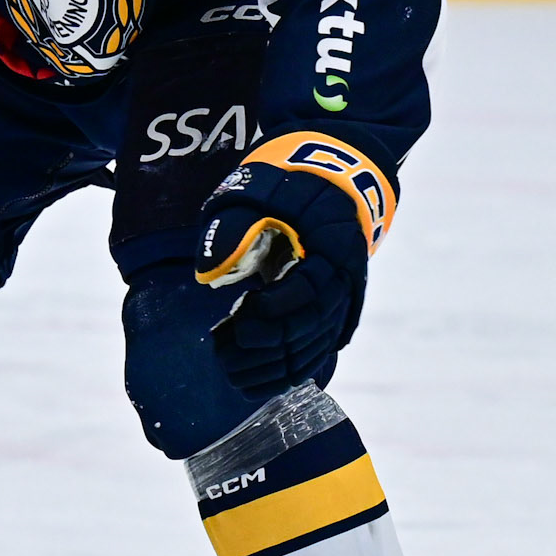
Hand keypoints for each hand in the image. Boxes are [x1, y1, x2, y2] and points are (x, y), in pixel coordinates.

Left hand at [194, 137, 394, 396]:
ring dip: (277, 365)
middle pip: (314, 324)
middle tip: (228, 348)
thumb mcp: (256, 190)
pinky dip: (292, 369)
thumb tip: (208, 275)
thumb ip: (233, 227)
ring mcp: (345, 293)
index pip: (310, 289)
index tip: (243, 312)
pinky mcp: (335, 306)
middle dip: (270, 343)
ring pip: (317, 343)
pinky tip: (260, 383)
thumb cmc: (285, 180)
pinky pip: (319, 348)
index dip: (276, 308)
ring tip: (233, 373)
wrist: (327, 173)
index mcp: (333, 242)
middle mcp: (347, 274)